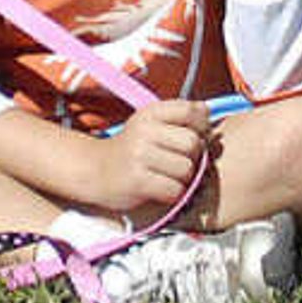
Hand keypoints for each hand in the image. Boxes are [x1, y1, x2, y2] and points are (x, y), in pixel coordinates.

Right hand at [95, 100, 213, 215]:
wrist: (94, 170)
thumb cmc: (132, 149)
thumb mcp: (150, 124)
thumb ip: (180, 115)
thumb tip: (207, 109)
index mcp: (148, 113)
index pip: (191, 111)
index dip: (200, 127)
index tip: (188, 137)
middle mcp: (142, 131)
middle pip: (193, 143)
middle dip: (191, 157)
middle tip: (175, 161)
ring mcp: (138, 156)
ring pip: (187, 169)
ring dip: (182, 178)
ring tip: (165, 176)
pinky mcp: (137, 180)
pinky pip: (175, 189)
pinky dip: (172, 194)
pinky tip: (159, 189)